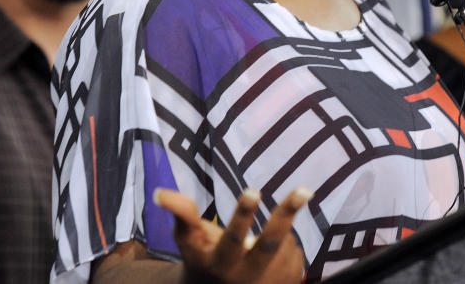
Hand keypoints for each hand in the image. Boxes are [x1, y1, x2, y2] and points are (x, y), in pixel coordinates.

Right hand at [154, 186, 309, 283]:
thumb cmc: (203, 259)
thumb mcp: (189, 239)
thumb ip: (181, 214)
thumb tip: (160, 192)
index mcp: (221, 264)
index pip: (232, 238)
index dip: (242, 215)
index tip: (253, 190)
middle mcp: (247, 278)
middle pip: (270, 244)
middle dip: (287, 215)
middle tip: (304, 190)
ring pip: (286, 243)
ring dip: (280, 232)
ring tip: (261, 240)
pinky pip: (296, 253)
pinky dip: (286, 246)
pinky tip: (272, 254)